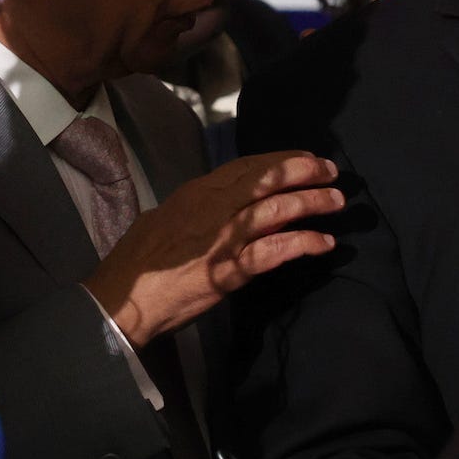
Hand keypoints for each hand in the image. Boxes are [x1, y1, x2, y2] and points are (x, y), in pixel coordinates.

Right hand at [83, 152, 339, 347]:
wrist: (123, 299)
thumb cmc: (138, 261)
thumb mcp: (164, 216)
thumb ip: (194, 206)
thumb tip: (218, 201)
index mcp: (197, 192)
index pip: (247, 166)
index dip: (280, 160)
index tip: (305, 159)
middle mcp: (213, 207)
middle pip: (267, 180)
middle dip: (303, 172)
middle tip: (330, 172)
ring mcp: (223, 238)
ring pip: (276, 210)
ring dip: (310, 203)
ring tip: (335, 201)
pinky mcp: (230, 269)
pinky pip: (274, 252)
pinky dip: (303, 244)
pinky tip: (324, 243)